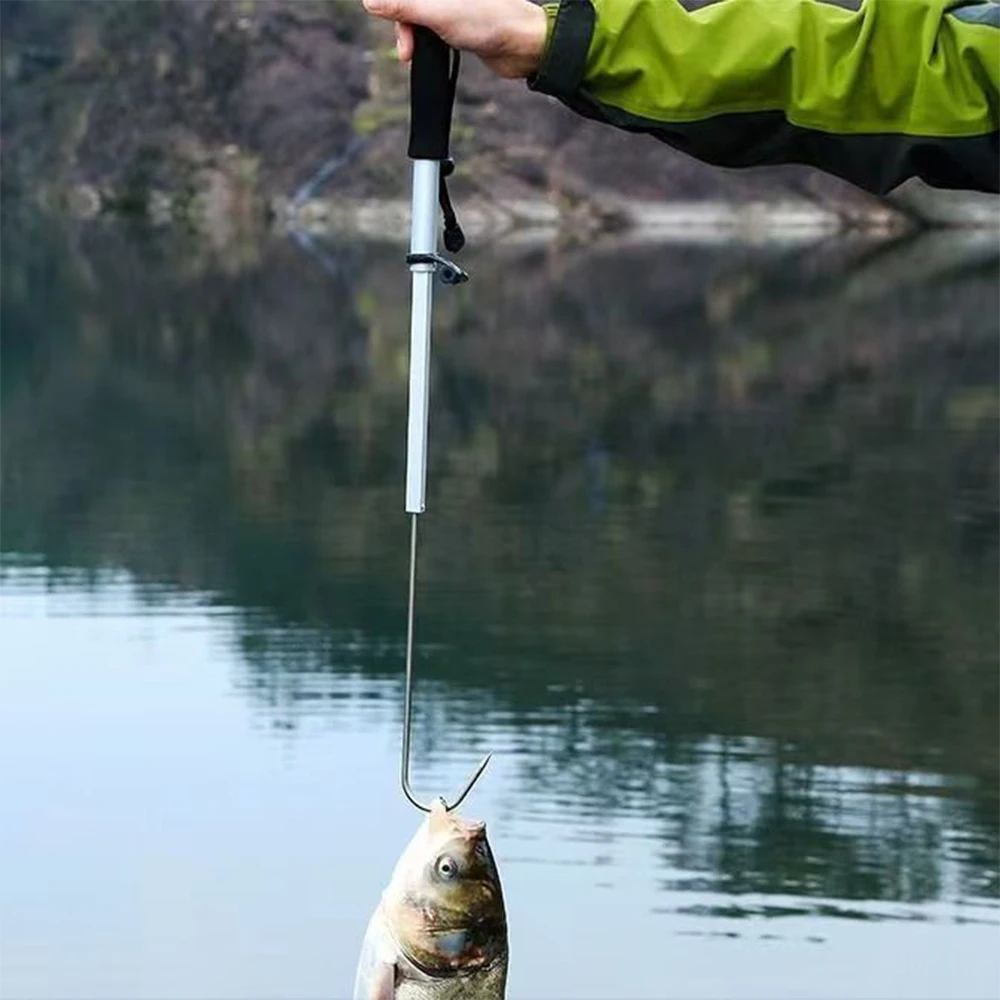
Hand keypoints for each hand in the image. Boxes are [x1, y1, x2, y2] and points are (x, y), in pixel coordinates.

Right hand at [362, 0, 547, 79]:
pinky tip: (422, 52)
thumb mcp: (436, 13)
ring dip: (410, 34)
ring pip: (417, 13)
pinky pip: (429, 25)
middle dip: (401, 23)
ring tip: (411, 54)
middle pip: (409, 2)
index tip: (380, 14)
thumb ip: (403, 7)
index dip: (392, 5)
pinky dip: (423, 40)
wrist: (522, 45)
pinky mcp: (457, 19)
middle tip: (406, 48)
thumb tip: (370, 1)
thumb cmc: (489, 22)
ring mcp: (451, 2)